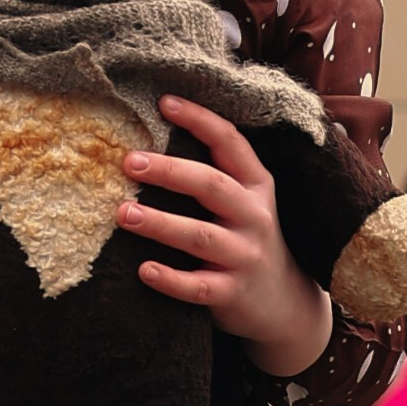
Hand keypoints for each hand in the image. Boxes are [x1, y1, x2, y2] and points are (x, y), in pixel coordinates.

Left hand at [121, 98, 331, 378]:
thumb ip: (213, 175)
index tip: (163, 102)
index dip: (199, 120)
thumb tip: (148, 144)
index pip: (230, 142)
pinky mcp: (232, 293)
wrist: (282, 303)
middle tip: (129, 161)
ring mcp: (245, 256)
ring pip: (201, 236)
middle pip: (211, 185)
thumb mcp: (244, 203)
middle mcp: (254, 216)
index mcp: (256, 185)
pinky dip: (171, 280)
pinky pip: (199, 287)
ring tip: (123, 213)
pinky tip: (144, 270)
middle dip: (169, 171)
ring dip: (160, 223)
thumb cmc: (246, 240)